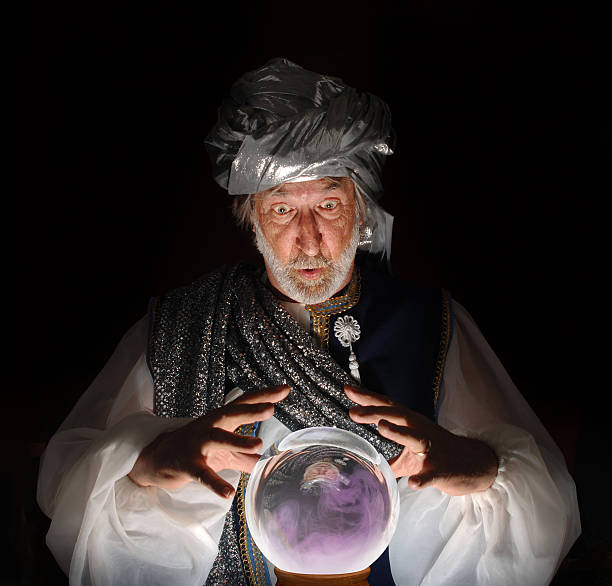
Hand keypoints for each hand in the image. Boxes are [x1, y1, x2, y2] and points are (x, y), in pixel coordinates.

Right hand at [128, 385, 289, 497]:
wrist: (155, 460)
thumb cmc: (194, 450)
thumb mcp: (222, 452)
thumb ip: (244, 457)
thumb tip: (265, 463)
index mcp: (220, 420)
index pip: (244, 403)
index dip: (264, 396)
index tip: (285, 389)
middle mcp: (209, 426)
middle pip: (231, 413)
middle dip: (250, 411)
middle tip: (271, 409)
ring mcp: (197, 444)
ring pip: (218, 439)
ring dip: (237, 441)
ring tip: (258, 446)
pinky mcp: (186, 464)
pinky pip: (202, 474)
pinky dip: (215, 483)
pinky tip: (228, 492)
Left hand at [345, 385, 497, 495]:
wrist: (474, 464)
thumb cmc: (438, 454)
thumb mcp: (410, 452)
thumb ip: (388, 458)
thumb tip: (367, 465)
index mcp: (411, 424)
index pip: (387, 406)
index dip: (368, 398)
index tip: (347, 389)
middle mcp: (420, 431)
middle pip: (397, 416)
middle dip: (375, 412)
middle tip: (353, 412)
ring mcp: (432, 450)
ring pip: (414, 438)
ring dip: (398, 432)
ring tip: (381, 426)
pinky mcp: (442, 470)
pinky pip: (431, 475)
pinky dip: (422, 478)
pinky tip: (412, 483)